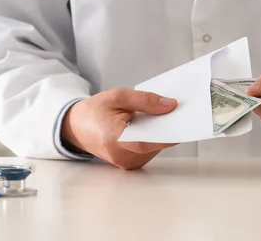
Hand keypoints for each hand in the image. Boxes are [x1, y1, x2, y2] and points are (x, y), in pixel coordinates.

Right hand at [61, 88, 177, 169]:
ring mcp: (126, 163)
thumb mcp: (118, 96)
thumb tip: (170, 105)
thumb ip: (144, 100)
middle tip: (178, 112)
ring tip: (161, 116)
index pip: (146, 141)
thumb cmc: (95, 111)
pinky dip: (154, 138)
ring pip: (154, 148)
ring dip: (160, 133)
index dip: (167, 134)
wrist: (77, 127)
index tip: (184, 124)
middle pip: (154, 144)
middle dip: (167, 128)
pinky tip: (152, 126)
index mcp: (113, 138)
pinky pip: (149, 151)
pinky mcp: (130, 164)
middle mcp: (120, 156)